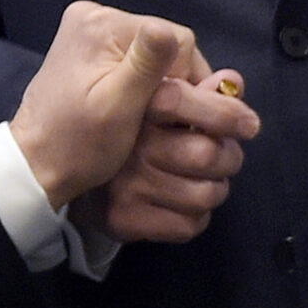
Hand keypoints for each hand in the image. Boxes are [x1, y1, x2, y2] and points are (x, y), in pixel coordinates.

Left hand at [10, 3, 254, 206]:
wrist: (35, 162)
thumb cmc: (78, 143)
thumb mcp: (118, 107)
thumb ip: (146, 66)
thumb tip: (170, 31)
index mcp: (100, 23)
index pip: (177, 39)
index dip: (183, 79)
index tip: (170, 114)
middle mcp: (92, 15)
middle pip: (163, 43)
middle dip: (168, 80)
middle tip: (156, 118)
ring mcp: (87, 29)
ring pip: (151, 53)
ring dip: (154, 83)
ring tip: (142, 115)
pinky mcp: (85, 46)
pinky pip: (132, 58)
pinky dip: (137, 82)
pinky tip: (128, 105)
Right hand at [96, 70, 258, 242]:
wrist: (59, 164)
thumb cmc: (124, 127)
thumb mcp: (154, 97)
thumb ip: (196, 88)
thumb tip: (233, 81)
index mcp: (137, 106)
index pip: (187, 102)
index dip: (227, 114)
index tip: (248, 123)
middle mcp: (130, 145)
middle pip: (208, 154)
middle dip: (229, 157)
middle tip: (224, 156)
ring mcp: (126, 185)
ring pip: (205, 195)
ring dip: (216, 189)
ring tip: (206, 180)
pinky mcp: (125, 219)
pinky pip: (188, 225)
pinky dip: (197, 216)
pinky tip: (186, 203)